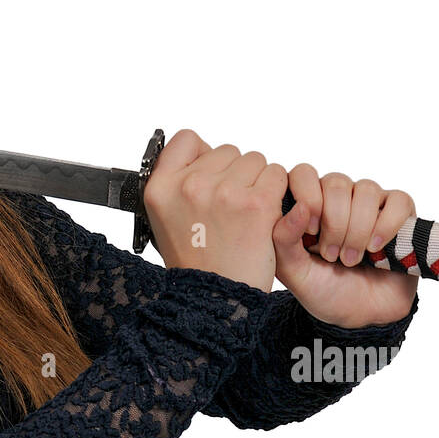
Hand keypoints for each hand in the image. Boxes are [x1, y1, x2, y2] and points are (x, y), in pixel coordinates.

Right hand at [143, 129, 287, 293]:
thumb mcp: (164, 219)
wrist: (215, 297)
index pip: (187, 140)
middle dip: (235, 173)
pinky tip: (265, 215)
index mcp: (161, 187)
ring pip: (255, 160)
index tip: (210, 171)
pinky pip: (277, 176)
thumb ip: (178, 183)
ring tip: (248, 212)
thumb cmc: (195, 262)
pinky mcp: (256, 204)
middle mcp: (189, 185)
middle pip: (227, 150)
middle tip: (231, 205)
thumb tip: (205, 153)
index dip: (203, 153)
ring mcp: (224, 192)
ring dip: (258, 181)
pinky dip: (277, 192)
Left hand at [270, 164, 417, 328]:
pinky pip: (398, 201)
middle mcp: (337, 196)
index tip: (311, 232)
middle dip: (335, 223)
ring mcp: (369, 202)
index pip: (303, 173)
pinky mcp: (399, 213)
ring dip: (358, 228)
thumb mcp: (294, 272)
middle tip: (331, 255)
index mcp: (307, 203)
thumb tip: (299, 207)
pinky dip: (387, 224)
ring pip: (366, 190)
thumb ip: (283, 240)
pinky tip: (377, 247)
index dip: (308, 197)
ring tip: (351, 259)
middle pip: (336, 182)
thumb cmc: (323, 289)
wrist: (361, 315)